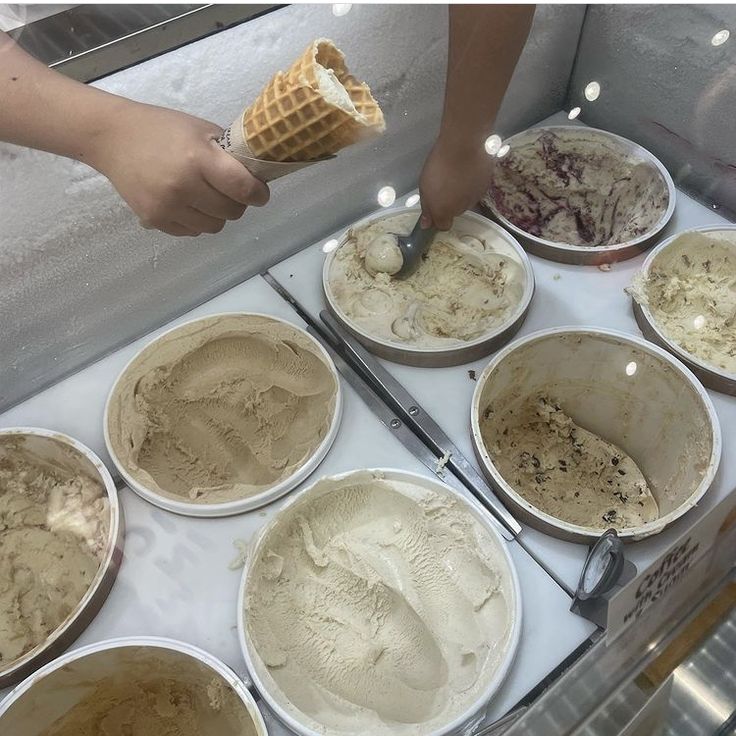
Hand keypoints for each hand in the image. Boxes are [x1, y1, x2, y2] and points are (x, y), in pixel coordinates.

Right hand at [86, 100, 269, 236]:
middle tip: (229, 191)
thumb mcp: (200, 129)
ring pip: (214, 227)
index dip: (258, 194)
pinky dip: (196, 221)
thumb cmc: (161, 129)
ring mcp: (167, 206)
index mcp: (198, 158)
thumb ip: (229, 154)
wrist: (111, 138)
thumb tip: (256, 177)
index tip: (260, 193)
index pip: (242, 188)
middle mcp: (183, 186)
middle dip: (237, 203)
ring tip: (206, 196)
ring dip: (217, 214)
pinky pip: (192, 232)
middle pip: (231, 212)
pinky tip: (187, 203)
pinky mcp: (155, 220)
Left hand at [419, 138, 492, 230]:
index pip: (443, 226)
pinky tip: (467, 170)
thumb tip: (426, 225)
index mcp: (445, 211)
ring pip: (466, 200)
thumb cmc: (439, 166)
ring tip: (456, 174)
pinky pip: (476, 189)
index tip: (435, 206)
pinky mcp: (485, 185)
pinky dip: (471, 183)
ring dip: (461, 192)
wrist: (463, 146)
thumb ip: (427, 208)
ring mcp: (475, 197)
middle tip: (444, 184)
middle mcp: (461, 209)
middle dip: (449, 202)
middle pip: (455, 211)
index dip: (439, 218)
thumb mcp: (424, 187)